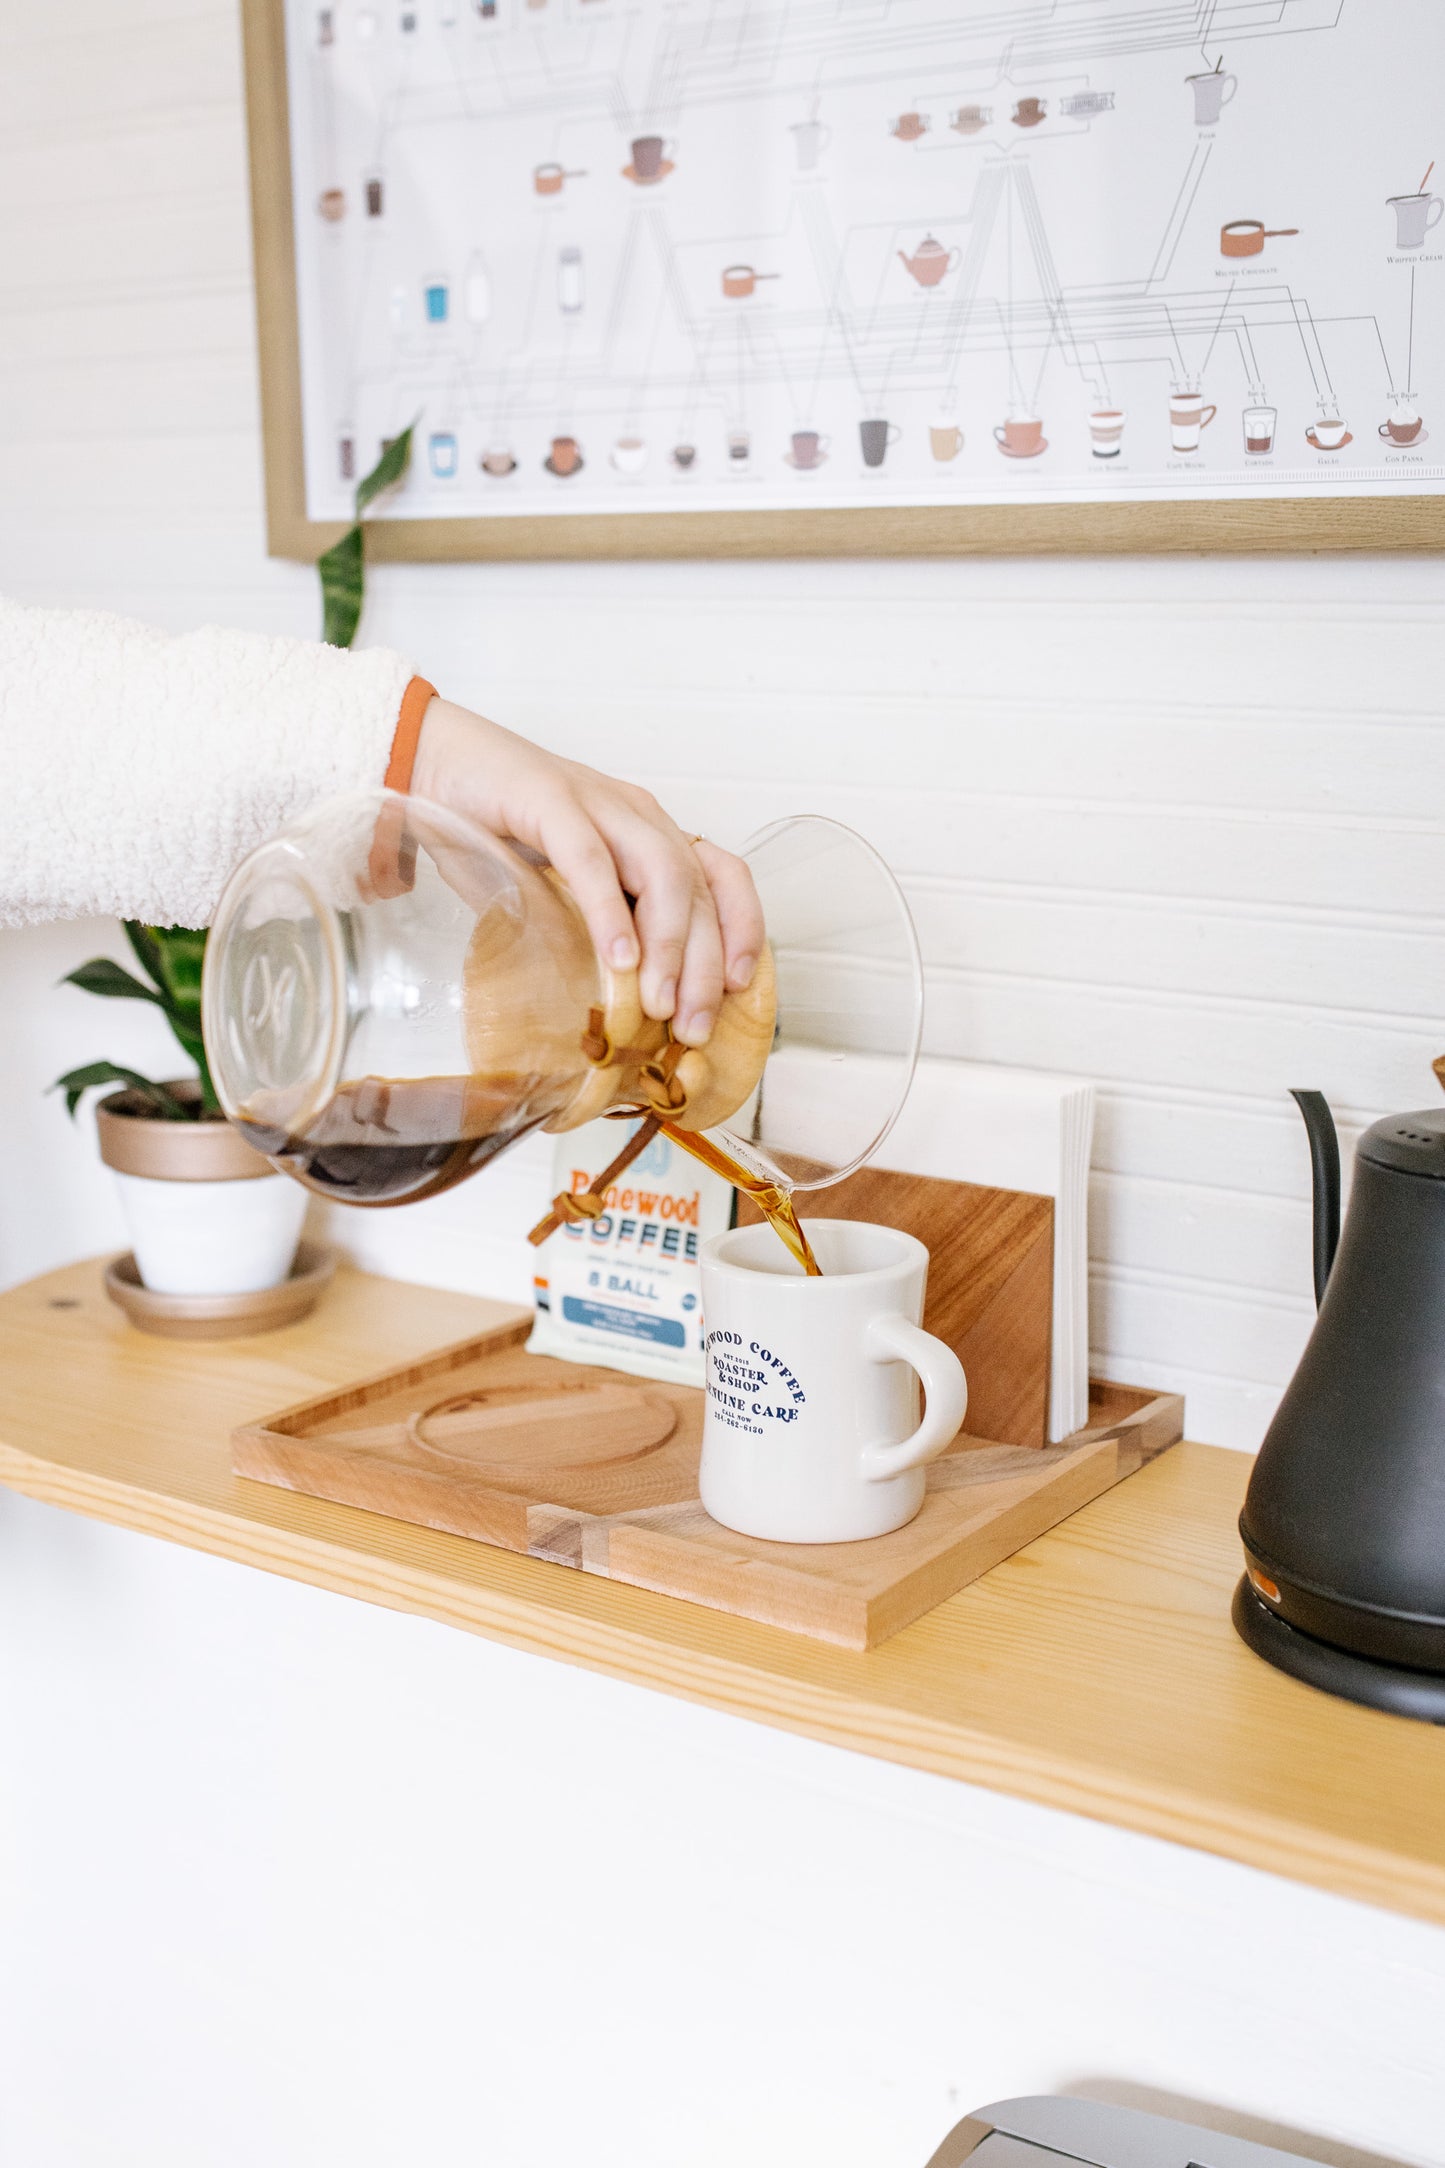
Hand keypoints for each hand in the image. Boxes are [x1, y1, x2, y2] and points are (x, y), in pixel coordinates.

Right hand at [411, 697, 763, 1045]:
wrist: (429, 759)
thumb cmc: (494, 830)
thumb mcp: (554, 890)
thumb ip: (584, 932)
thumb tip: (609, 1011)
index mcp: (648, 831)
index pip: (721, 875)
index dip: (741, 928)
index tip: (741, 987)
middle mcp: (636, 814)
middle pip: (696, 888)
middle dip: (705, 965)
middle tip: (694, 1028)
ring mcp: (597, 802)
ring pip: (660, 874)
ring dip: (666, 947)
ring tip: (659, 1005)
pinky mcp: (550, 799)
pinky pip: (590, 859)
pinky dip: (609, 912)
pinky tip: (616, 960)